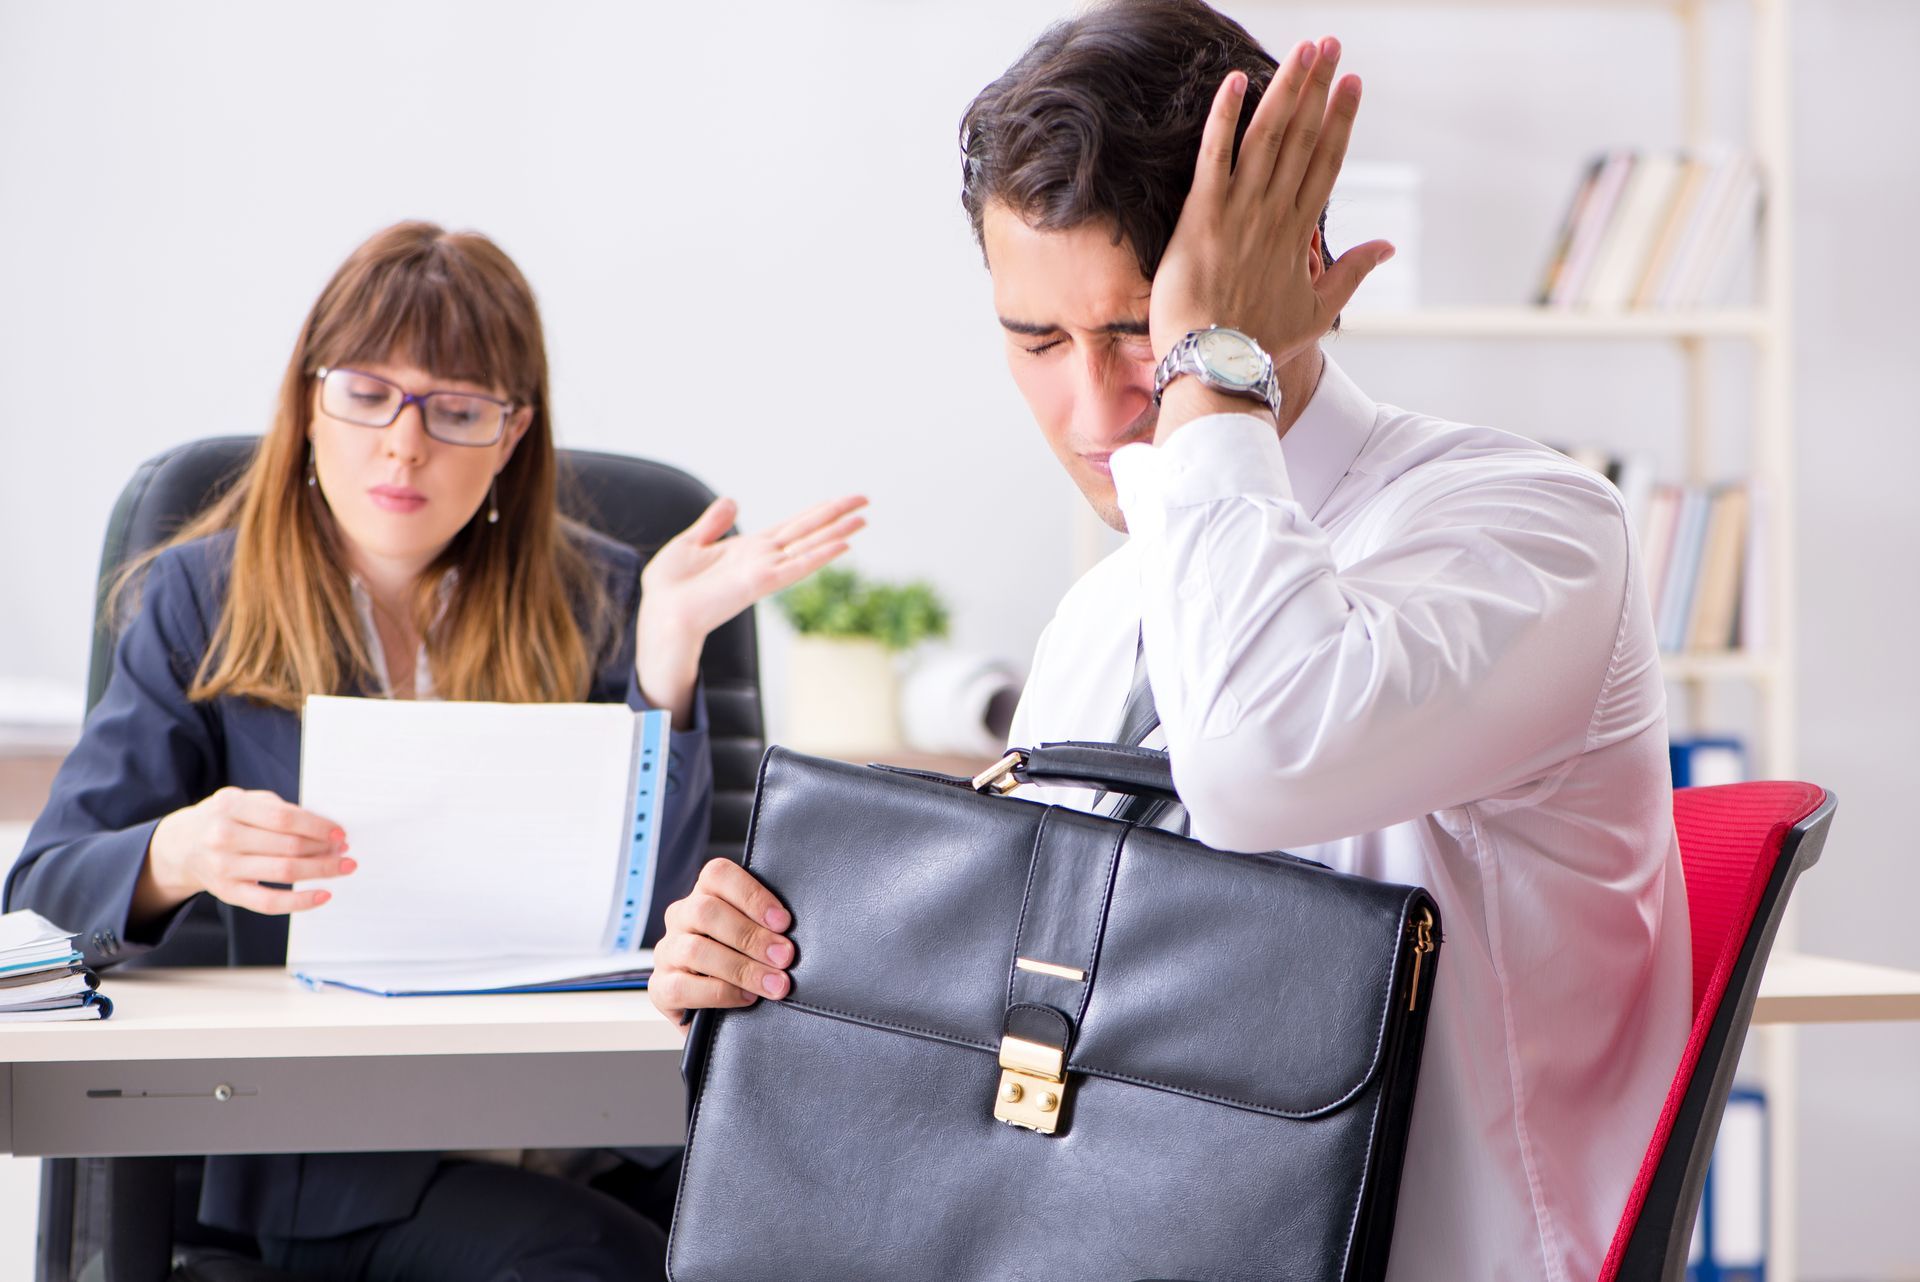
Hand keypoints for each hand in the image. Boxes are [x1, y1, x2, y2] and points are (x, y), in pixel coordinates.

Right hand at [139, 787, 351, 919]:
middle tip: (346, 850)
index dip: (317, 826)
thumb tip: (325, 828)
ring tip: (343, 866)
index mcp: (231, 807)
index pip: (284, 817)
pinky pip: (269, 903)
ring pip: (284, 872)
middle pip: (288, 845)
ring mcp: (224, 867)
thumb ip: (277, 809)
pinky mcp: (228, 893)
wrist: (180, 846)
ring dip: (320, 870)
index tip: (340, 832)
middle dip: (324, 849)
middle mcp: (224, 837)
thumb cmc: (224, 819)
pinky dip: (300, 902)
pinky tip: (323, 895)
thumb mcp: (243, 801)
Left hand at [634, 494, 866, 721]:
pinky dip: (820, 555)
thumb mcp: (691, 543)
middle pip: (808, 531)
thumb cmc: (670, 586)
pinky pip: (797, 566)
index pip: (791, 526)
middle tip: (866, 499)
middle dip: (836, 515)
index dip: (816, 512)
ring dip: (838, 532)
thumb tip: (732, 501)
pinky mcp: (761, 582)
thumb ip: (713, 524)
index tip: (838, 501)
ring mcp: (765, 571)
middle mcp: (763, 559)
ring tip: (864, 517)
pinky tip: (843, 544)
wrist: (662, 611)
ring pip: (809, 546)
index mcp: (748, 548)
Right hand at [648, 858, 794, 1025]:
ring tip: (774, 983)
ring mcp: (667, 952)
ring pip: (695, 950)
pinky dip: (720, 993)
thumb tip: (792, 935)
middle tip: (784, 957)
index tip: (784, 922)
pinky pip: (683, 987)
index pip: (718, 874)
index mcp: (705, 895)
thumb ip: (766, 927)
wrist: (720, 1016)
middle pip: (706, 911)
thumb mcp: (756, 939)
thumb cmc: (745, 965)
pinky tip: (747, 998)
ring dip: (741, 968)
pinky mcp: (660, 988)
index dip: (752, 895)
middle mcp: (680, 918)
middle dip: (751, 936)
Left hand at [1148, 37, 1393, 388]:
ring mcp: (1240, 211)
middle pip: (1304, 137)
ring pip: (1267, 136)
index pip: (1327, 162)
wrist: (1218, 365)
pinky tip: (1236, 79)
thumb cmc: (1262, 344)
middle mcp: (1275, 212)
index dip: (1341, 119)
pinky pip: (1214, 156)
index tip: (1354, 83)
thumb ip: (1352, 273)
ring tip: (1302, 49)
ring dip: (1286, 88)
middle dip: (1319, 87)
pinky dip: (1225, 117)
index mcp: (1300, 232)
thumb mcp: (1318, 312)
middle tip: (1331, 45)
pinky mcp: (1203, 215)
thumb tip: (1387, 247)